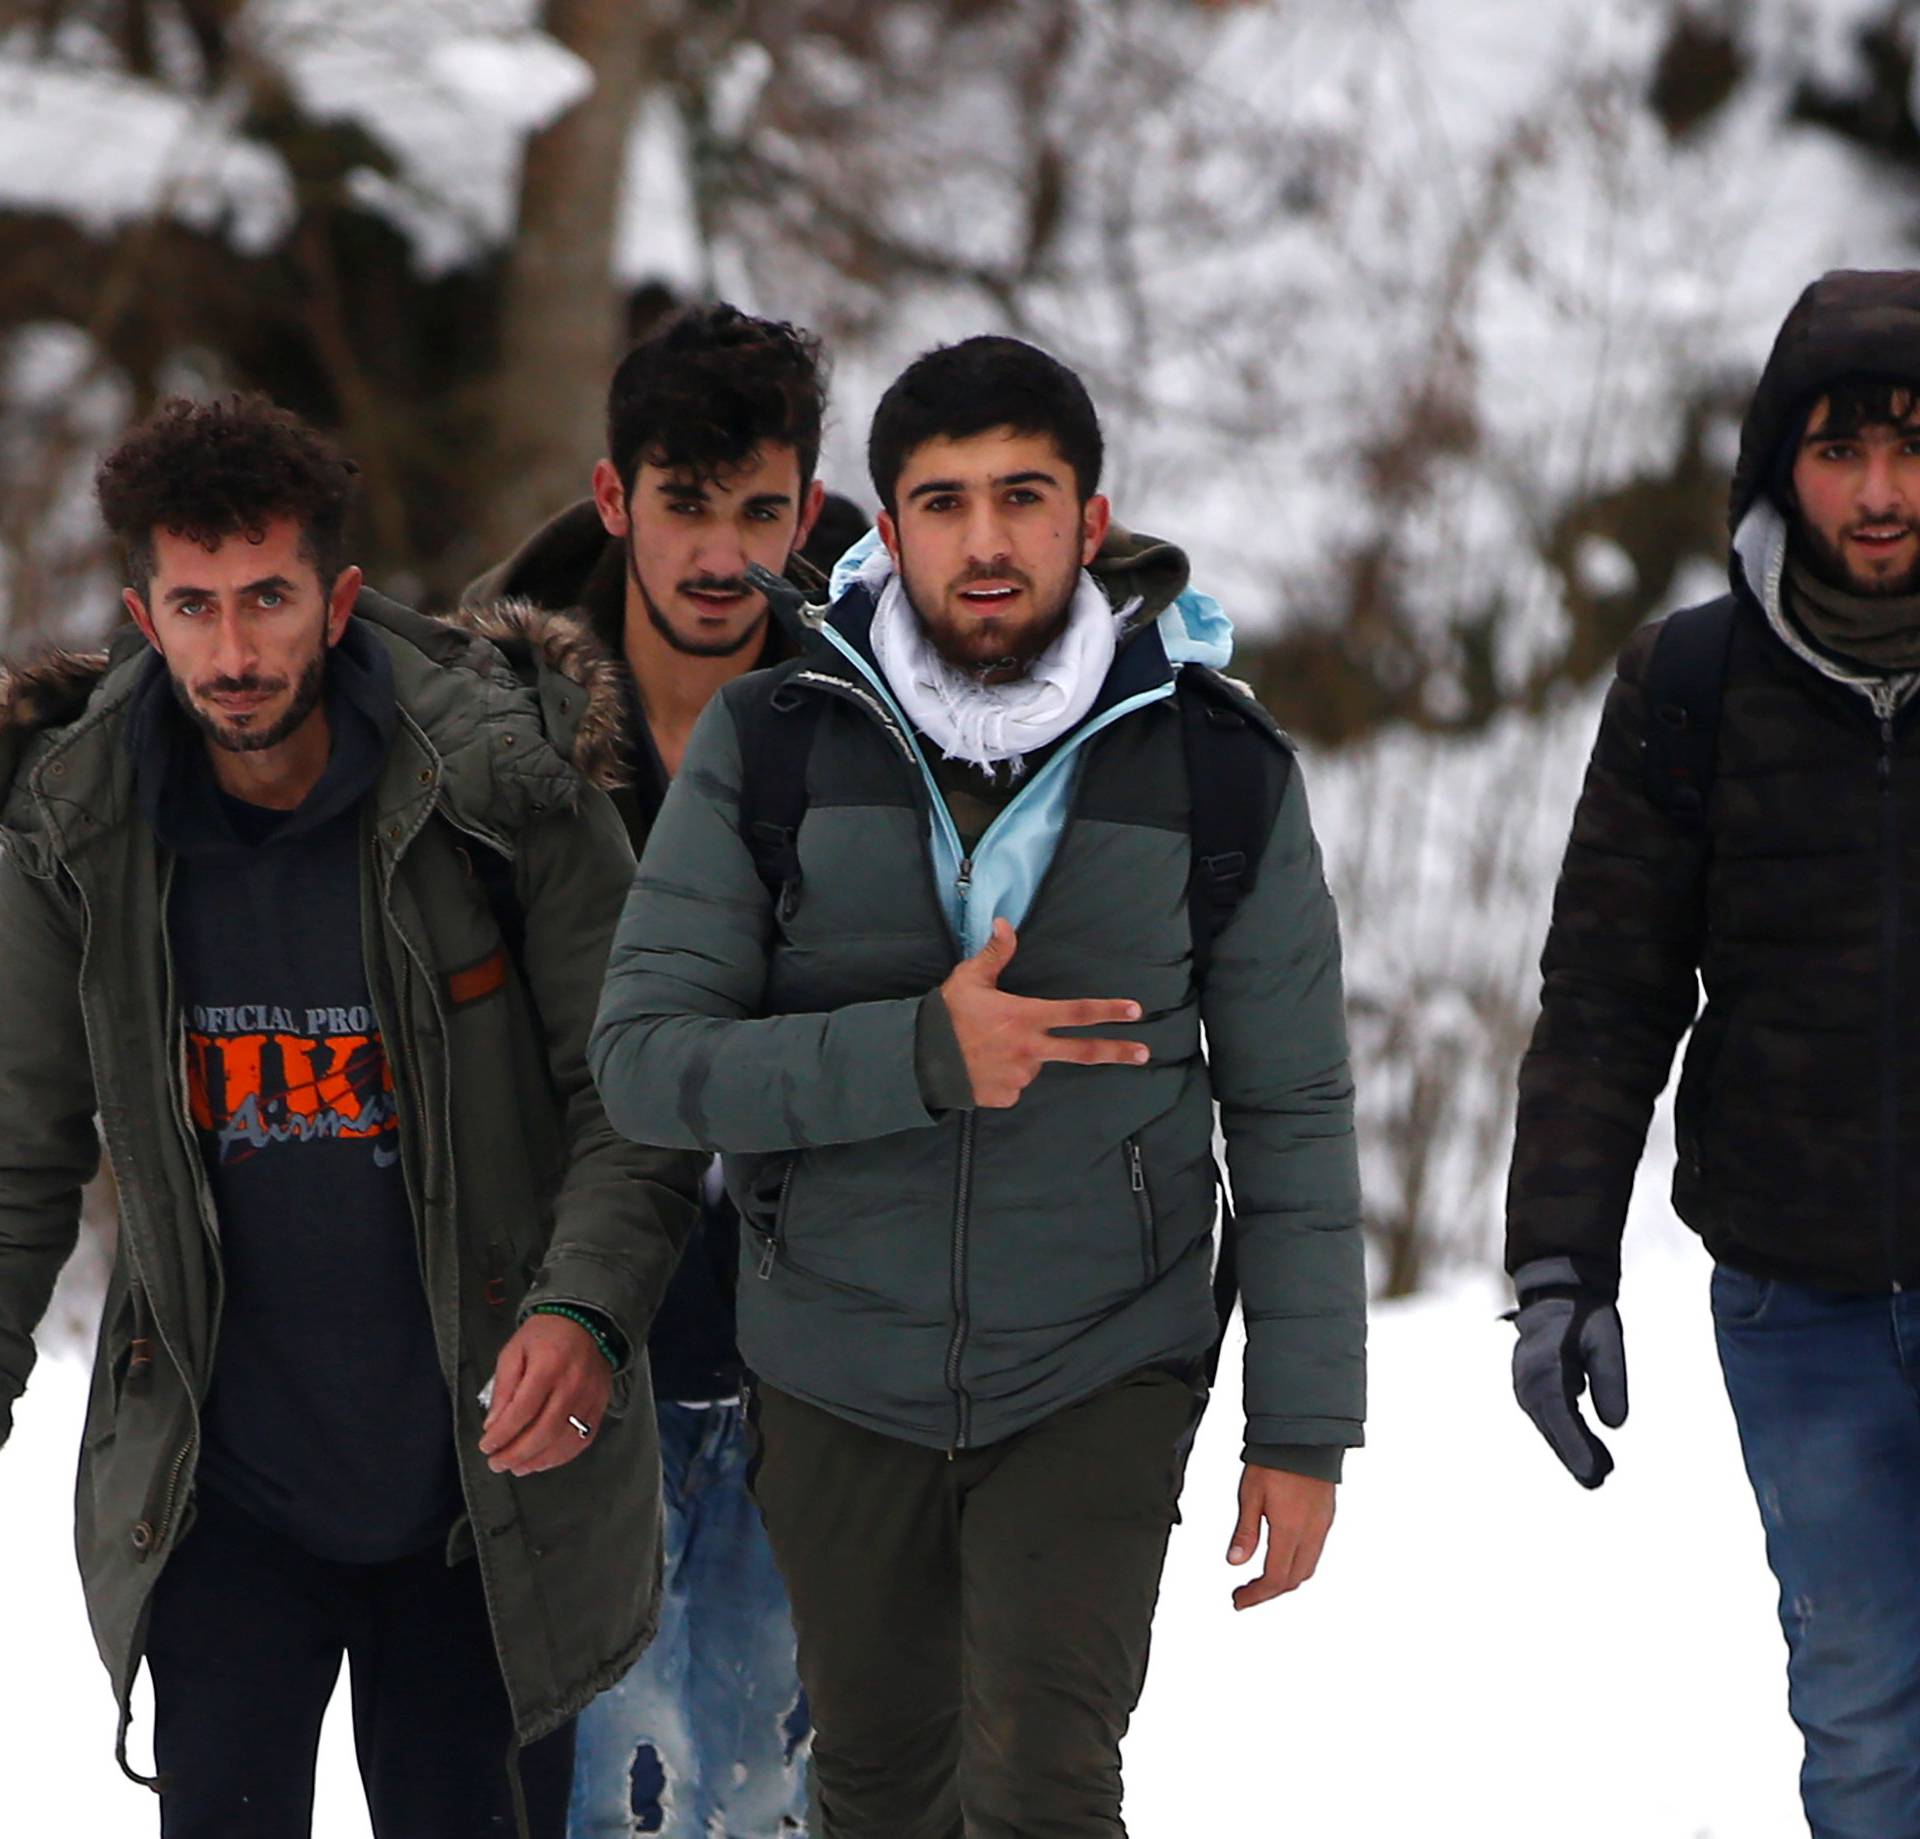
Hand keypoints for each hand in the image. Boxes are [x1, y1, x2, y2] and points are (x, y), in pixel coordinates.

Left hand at [478, 1314, 612, 1476]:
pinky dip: (561, 1456)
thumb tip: (493, 1425)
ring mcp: (590, 1397)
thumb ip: (503, 1387)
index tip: (486, 1446)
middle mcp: (572, 1384)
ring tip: (516, 1467)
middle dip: (516, 1454)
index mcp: (548, 1366)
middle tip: (497, 1463)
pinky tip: (542, 1460)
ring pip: (564, 1441)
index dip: (502, 1434)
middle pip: (544, 1431)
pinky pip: (582, 1439)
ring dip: (537, 1460)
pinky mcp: (600, 1405)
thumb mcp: (513, 1351)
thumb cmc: (544, 1336)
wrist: (585, 1322)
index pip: (522, 1411)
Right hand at [938, 917, 1147, 1108]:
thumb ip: (994, 954)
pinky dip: (1006, 1075)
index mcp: (1024, 1017)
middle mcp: (1029, 1049)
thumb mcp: (969, 979)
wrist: (919, 1061)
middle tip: (1145, 1054)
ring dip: (1025, 1056)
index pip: (1076, 1012)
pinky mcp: (1007, 1096)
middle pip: (1083, 1052)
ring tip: (990, 1046)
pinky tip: (984, 1065)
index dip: (1108, 1010)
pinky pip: (1015, 1084)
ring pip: (1036, 1064)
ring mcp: (1020, 1076)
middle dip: (1118, 1052)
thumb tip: (1006, 923)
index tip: (1135, 1011)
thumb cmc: (945, 1016)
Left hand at [1226, 1465, 1334, 1608]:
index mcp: (1289, 1530)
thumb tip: (1235, 1562)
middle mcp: (1310, 1533)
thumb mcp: (1250, 1495)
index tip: (1239, 1600)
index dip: (1256, 1595)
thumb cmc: (1274, 1460)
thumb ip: (1245, 1532)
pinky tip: (1283, 1557)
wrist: (1304, 1436)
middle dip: (1269, 1592)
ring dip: (1285, 1581)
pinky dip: (1298, 1564)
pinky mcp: (1326, 1516)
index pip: (1274, 1578)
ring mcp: (1322, 1526)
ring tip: (1261, 1580)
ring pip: (1307, 1568)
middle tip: (1246, 1593)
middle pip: (1293, 1580)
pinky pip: (1315, 1552)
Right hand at [1509, 1258, 1626, 1488]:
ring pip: (1549, 1425)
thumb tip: (1615, 1424)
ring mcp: (1525, 1384)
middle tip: (1598, 1482)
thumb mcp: (1606, 1338)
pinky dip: (1567, 1436)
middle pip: (1552, 1425)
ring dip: (1572, 1449)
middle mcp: (1528, 1378)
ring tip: (1602, 1473)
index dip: (1575, 1444)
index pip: (1559, 1411)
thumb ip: (1610, 1378)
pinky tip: (1591, 1452)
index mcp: (1545, 1362)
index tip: (1593, 1471)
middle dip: (1574, 1454)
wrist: (1556, 1296)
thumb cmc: (1586, 1316)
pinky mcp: (1532, 1389)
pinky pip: (1549, 1418)